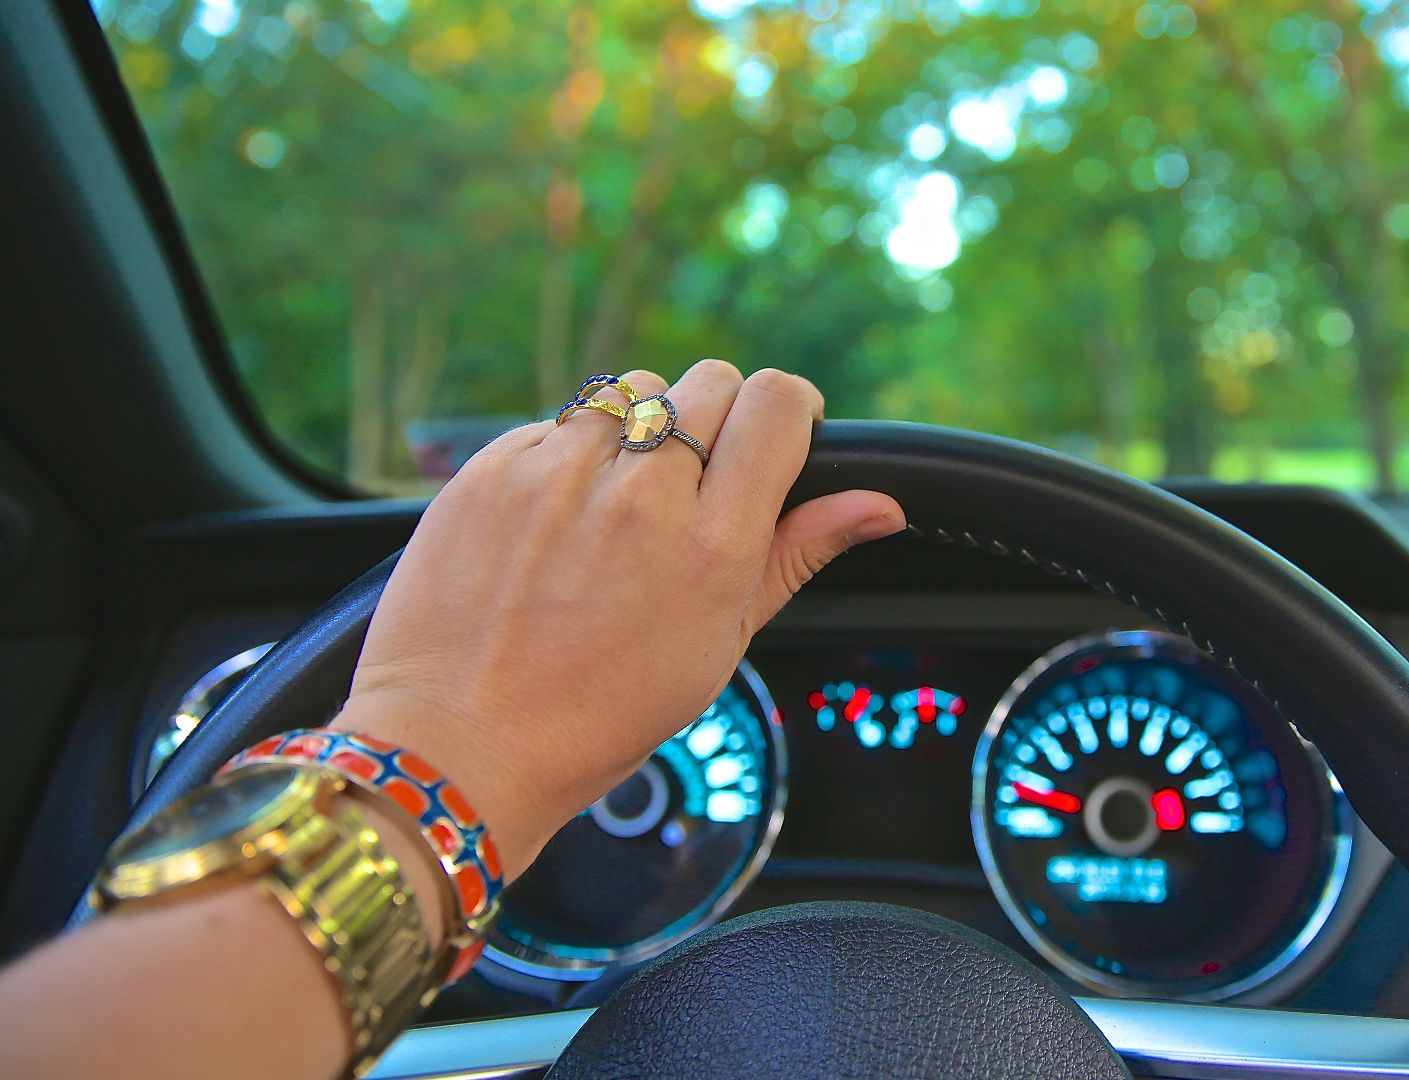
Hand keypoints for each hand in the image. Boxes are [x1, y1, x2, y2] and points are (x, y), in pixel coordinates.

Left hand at [331, 361, 902, 876]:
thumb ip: (796, 554)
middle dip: (717, 419)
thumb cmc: (601, 714)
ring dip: (641, 427)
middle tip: (695, 483)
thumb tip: (880, 506)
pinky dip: (567, 457)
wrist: (462, 747)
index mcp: (710, 546)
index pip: (774, 404)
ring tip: (620, 499)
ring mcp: (557, 475)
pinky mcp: (490, 469)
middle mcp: (639, 495)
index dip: (787, 409)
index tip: (778, 433)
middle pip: (710, 380)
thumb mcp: (720, 644)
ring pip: (632, 388)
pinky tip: (557, 522)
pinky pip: (555, 423)